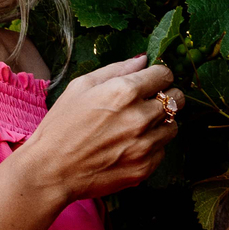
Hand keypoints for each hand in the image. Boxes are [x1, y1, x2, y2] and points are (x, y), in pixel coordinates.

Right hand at [20, 54, 180, 204]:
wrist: (52, 169)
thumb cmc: (61, 125)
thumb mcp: (81, 86)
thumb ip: (116, 70)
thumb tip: (142, 60)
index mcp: (124, 91)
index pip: (165, 75)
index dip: (158, 76)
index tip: (151, 82)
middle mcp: (140, 117)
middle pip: (176, 99)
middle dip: (164, 97)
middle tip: (147, 103)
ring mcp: (145, 145)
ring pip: (173, 126)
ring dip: (159, 124)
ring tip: (135, 127)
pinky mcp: (145, 167)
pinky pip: (162, 151)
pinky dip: (151, 146)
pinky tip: (128, 146)